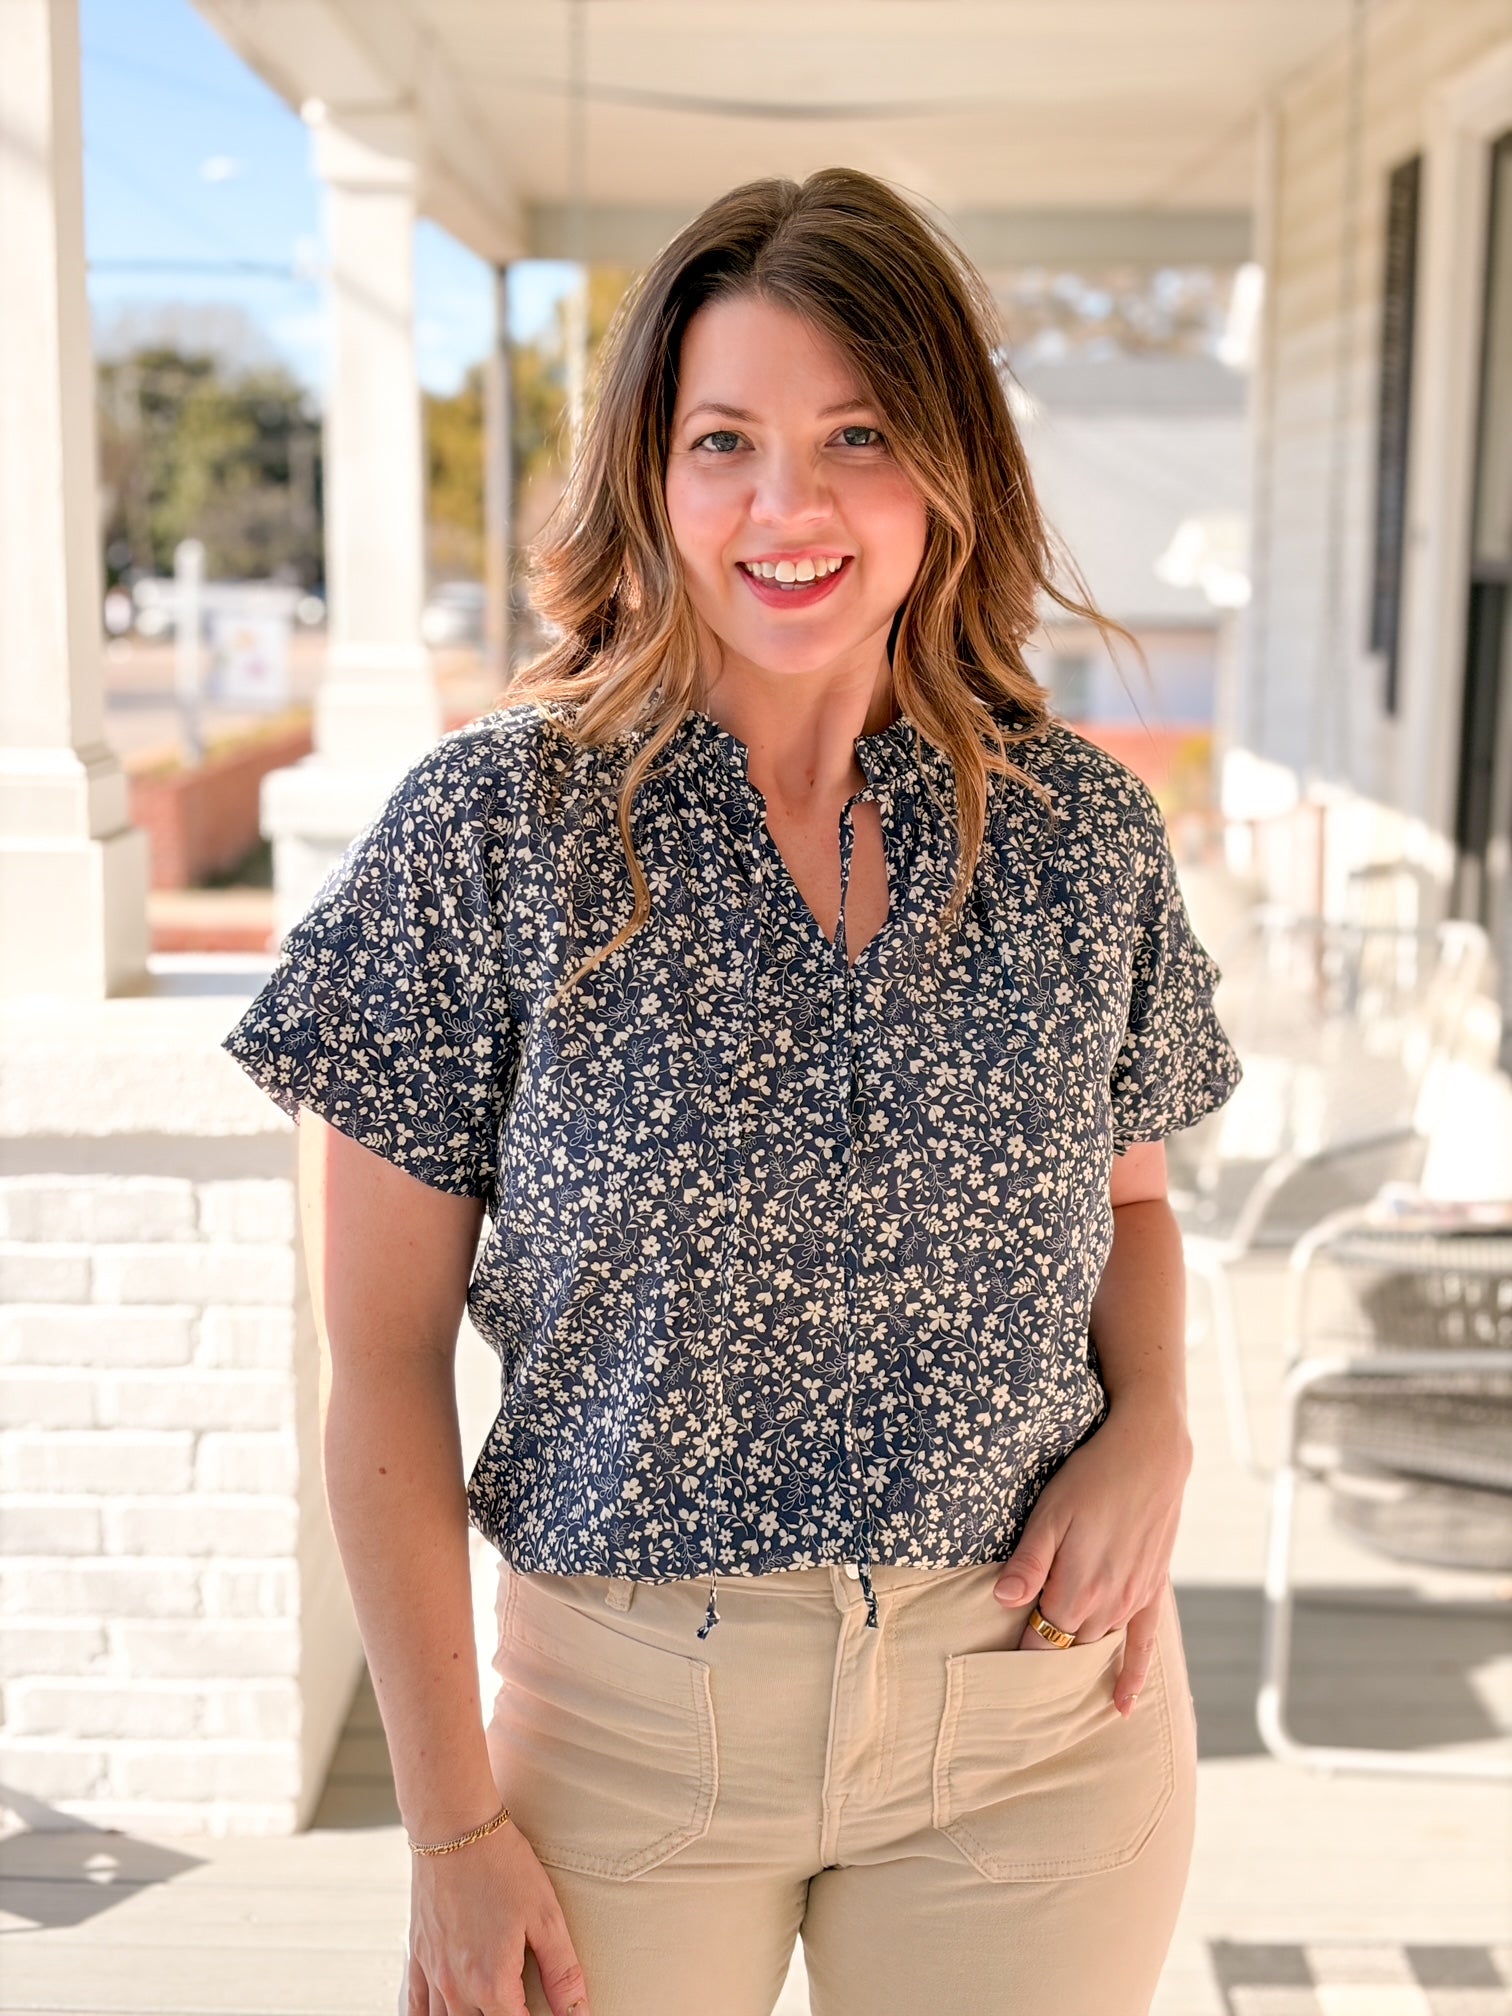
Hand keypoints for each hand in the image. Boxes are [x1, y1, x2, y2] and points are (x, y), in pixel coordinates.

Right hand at [404, 1816, 589, 2015]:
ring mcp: (433, 1974)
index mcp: (493, 1984)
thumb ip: (562, 1972)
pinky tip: (442, 2015)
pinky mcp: (418, 1956)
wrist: (454, 1828)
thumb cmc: (503, 1865)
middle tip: (519, 2004)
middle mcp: (457, 1988)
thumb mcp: (545, 1916)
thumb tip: (580, 2013)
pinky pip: (414, 2006)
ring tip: (489, 2009)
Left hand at [991, 1396, 1191, 1717]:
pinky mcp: (1153, 1589)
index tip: (993, 1677)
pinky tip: (1124, 1705)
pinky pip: (1145, 1644)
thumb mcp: (1049, 1512)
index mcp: (1075, 1590)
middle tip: (1015, 1681)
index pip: (1039, 1642)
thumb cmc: (1091, 1476)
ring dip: (1076, 1662)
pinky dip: (1133, 1676)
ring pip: (1098, 1645)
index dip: (1017, 1659)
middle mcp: (1107, 1605)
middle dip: (1043, 1660)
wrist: (1151, 1453)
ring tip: (1051, 1690)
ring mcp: (1134, 1600)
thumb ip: (1029, 1562)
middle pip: (1067, 1648)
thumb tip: (1003, 1601)